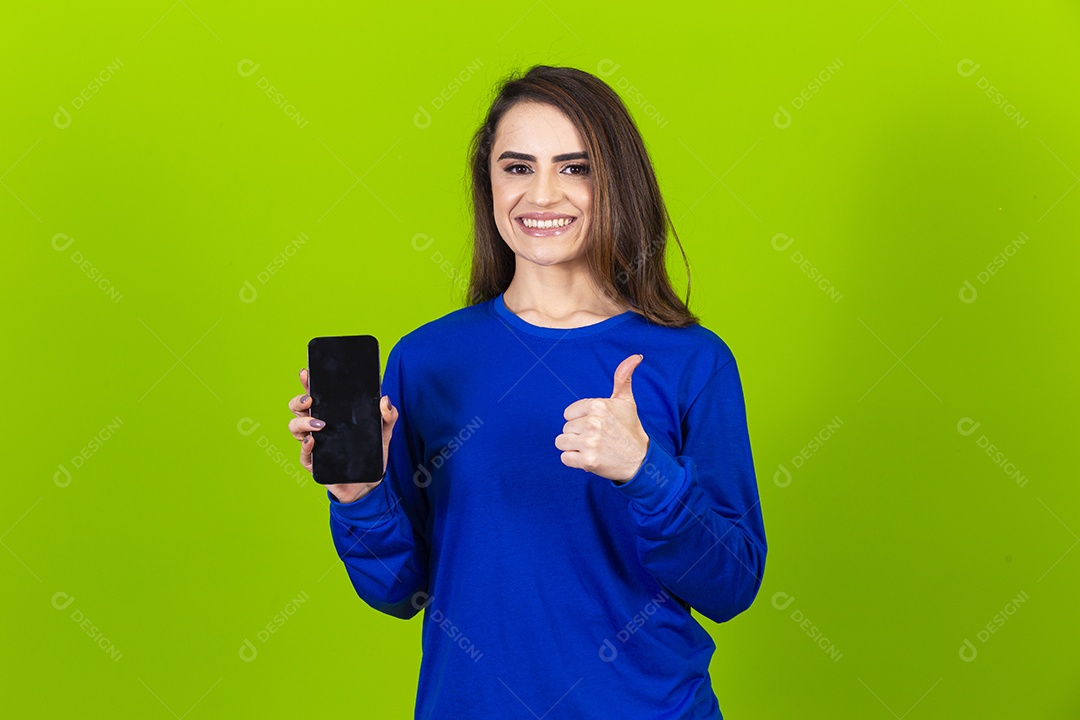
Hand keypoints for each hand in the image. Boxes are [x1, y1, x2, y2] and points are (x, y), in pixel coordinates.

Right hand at [288, 367, 398, 502]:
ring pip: (294, 428)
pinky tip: (313, 441)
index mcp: (331, 415)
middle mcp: (318, 427)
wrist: (370, 484)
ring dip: (302, 422)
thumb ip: (388, 416)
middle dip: (298, 401)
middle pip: (297, 408)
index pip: (315, 395)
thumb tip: (385, 399)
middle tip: (311, 400)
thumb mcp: (384, 433)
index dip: (308, 383)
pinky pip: (303, 454)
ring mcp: (314, 445)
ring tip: (319, 424)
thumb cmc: (371, 455)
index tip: (307, 373)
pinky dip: (305, 446)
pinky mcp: (315, 464)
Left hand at [555, 354, 649, 482]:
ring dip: (574, 448)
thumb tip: (636, 356)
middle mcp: (593, 422)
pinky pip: (565, 458)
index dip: (580, 420)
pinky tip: (590, 458)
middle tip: (598, 439)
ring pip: (561, 442)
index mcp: (598, 406)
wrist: (640, 460)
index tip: (597, 425)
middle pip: (565, 428)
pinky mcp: (588, 460)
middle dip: (578, 435)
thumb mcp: (627, 402)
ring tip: (592, 448)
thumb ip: (623, 378)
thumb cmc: (630, 430)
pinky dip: (574, 461)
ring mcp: (590, 442)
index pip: (568, 413)